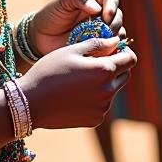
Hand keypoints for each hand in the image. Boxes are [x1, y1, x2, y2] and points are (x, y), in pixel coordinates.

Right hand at [19, 38, 135, 128]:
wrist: (30, 103)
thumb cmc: (49, 72)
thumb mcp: (71, 51)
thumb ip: (97, 44)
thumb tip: (116, 41)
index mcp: (104, 70)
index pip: (131, 59)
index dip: (123, 52)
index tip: (111, 50)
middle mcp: (108, 90)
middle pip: (125, 75)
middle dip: (115, 67)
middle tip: (94, 64)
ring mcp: (103, 108)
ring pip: (113, 90)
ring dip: (104, 83)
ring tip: (79, 80)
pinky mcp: (95, 120)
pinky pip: (102, 105)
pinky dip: (95, 99)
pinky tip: (75, 95)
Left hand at [29, 0, 125, 55]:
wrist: (40, 36)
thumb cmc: (52, 14)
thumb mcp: (63, 1)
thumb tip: (97, 8)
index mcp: (95, 1)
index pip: (111, 0)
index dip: (112, 7)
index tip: (106, 16)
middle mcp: (101, 16)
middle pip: (117, 18)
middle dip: (115, 24)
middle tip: (106, 32)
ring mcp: (100, 33)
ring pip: (118, 34)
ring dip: (115, 39)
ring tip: (104, 43)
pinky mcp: (97, 48)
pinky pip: (110, 49)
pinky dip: (111, 51)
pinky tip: (104, 53)